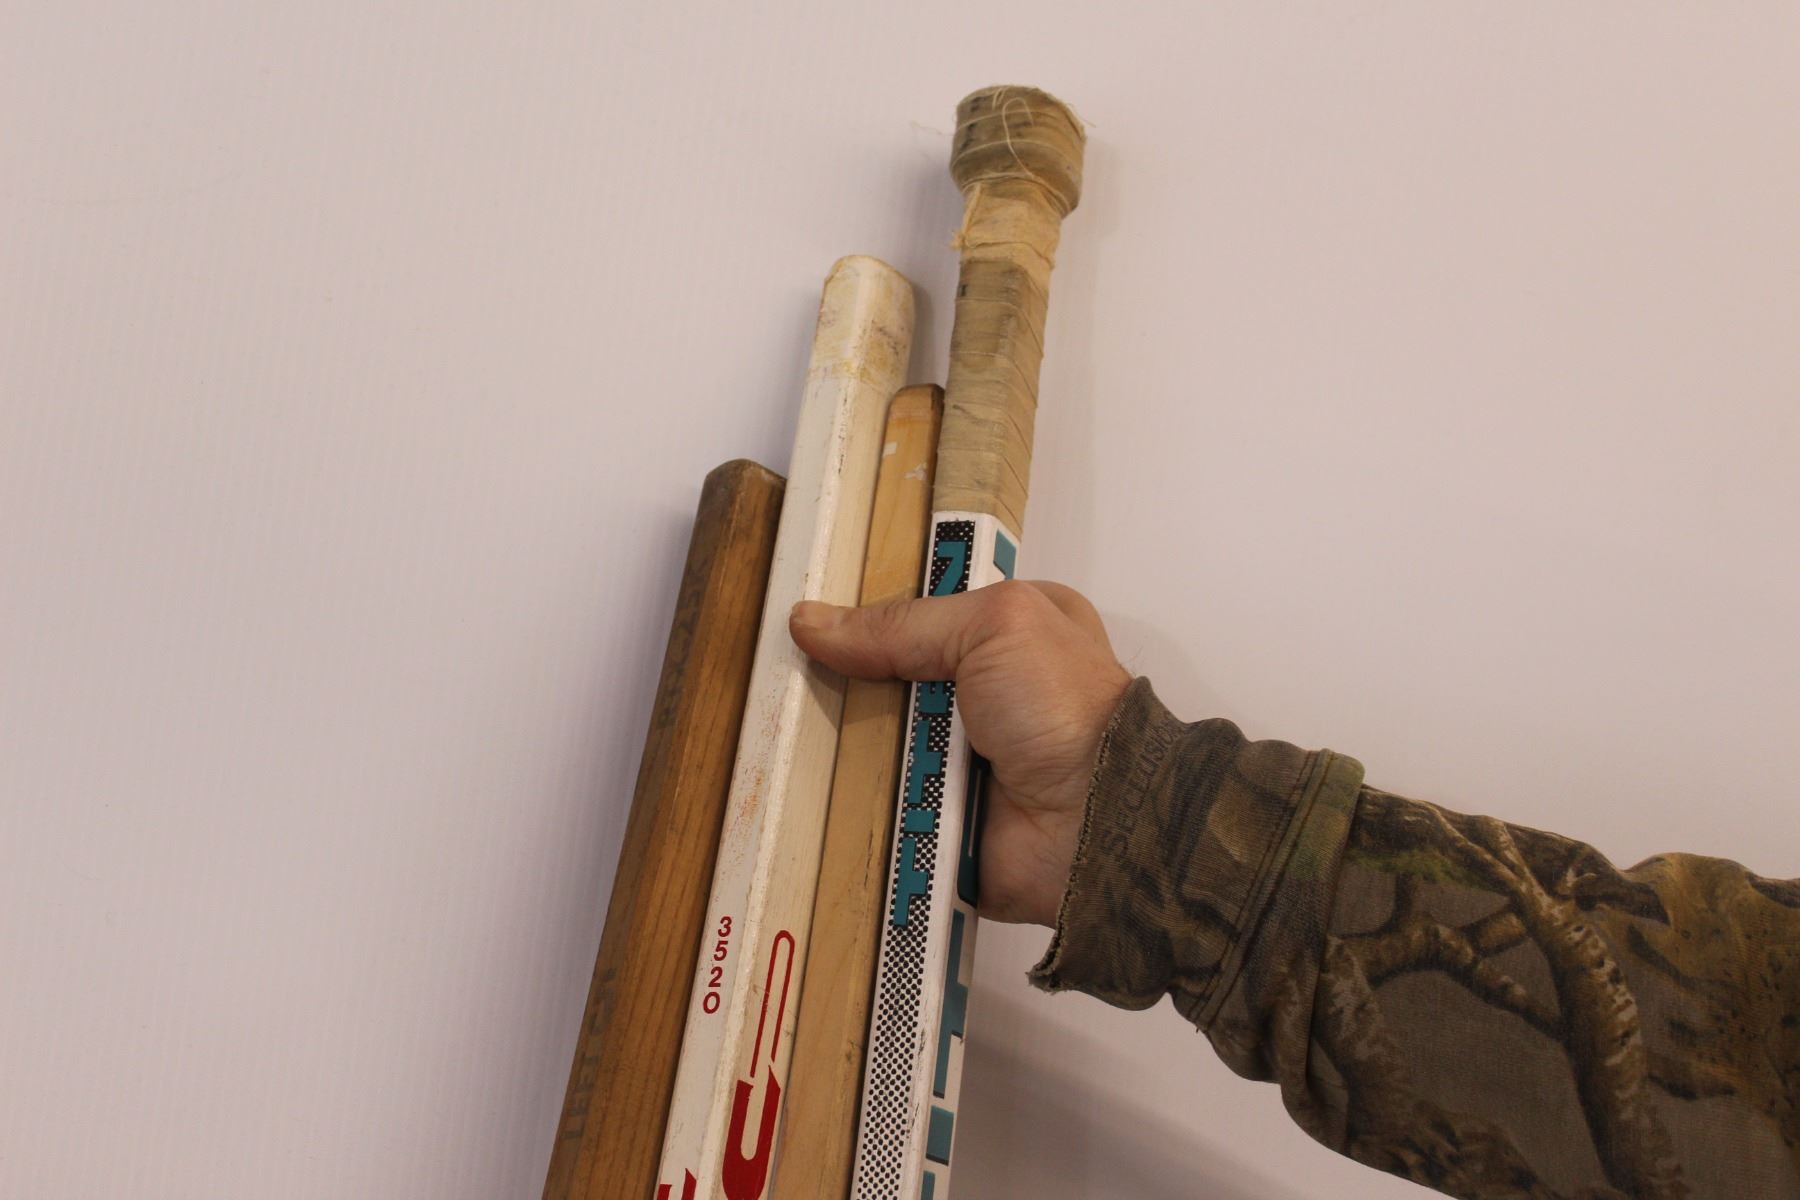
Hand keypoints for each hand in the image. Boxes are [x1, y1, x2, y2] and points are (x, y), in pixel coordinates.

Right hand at [790, 581, 1130, 927]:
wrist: (1093, 823)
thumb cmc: (1060, 707)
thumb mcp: (994, 627)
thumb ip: (903, 623)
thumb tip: (809, 621)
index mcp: (1010, 632)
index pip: (926, 609)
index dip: (874, 610)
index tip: (810, 608)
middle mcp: (983, 692)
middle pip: (890, 677)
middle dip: (841, 678)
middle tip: (777, 670)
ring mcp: (956, 756)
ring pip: (874, 741)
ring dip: (833, 740)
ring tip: (775, 725)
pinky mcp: (936, 814)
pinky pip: (876, 802)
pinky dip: (843, 798)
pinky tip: (795, 781)